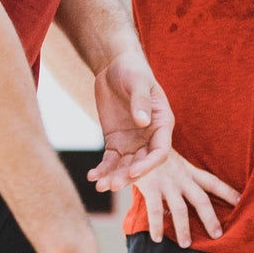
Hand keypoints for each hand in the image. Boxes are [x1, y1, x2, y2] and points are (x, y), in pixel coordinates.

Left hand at [87, 47, 173, 193]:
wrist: (114, 66)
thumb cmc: (132, 70)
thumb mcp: (138, 82)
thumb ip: (141, 101)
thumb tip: (143, 122)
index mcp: (162, 125)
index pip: (160, 152)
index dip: (148, 165)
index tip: (133, 171)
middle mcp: (149, 137)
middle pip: (142, 163)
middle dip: (128, 176)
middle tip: (112, 185)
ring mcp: (132, 142)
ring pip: (125, 166)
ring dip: (114, 177)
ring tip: (100, 186)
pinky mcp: (115, 141)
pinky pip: (110, 160)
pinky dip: (102, 169)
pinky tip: (92, 176)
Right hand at [140, 150, 239, 247]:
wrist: (134, 141)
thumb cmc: (151, 152)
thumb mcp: (171, 159)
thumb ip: (180, 173)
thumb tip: (189, 190)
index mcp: (188, 170)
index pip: (212, 182)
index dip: (227, 191)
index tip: (241, 201)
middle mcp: (180, 176)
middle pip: (201, 199)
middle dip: (210, 218)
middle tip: (217, 236)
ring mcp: (166, 182)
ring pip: (180, 209)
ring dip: (183, 228)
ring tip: (186, 245)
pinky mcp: (150, 186)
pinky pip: (155, 210)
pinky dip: (157, 225)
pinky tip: (158, 239)